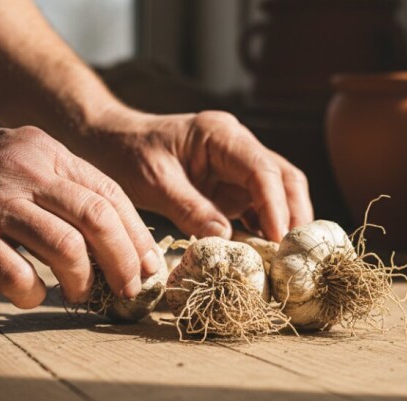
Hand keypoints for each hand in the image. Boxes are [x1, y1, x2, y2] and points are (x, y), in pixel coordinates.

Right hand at [0, 121, 161, 307]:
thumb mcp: (12, 156)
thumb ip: (55, 184)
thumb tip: (104, 232)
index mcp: (44, 151)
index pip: (110, 193)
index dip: (138, 234)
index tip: (151, 264)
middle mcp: (26, 171)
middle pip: (99, 218)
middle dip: (126, 261)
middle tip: (131, 289)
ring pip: (67, 247)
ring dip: (83, 280)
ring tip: (79, 294)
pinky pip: (16, 273)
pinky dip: (32, 293)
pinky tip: (30, 295)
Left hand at [80, 109, 313, 241]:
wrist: (111, 143)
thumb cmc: (128, 154)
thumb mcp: (154, 182)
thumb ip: (189, 207)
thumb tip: (225, 236)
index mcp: (221, 135)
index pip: (262, 169)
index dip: (275, 205)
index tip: (278, 238)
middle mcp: (238, 146)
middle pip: (284, 178)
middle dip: (295, 215)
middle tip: (295, 253)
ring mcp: (237, 168)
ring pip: (279, 193)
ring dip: (287, 224)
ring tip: (289, 259)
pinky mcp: (231, 188)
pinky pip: (259, 207)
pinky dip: (267, 229)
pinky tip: (268, 255)